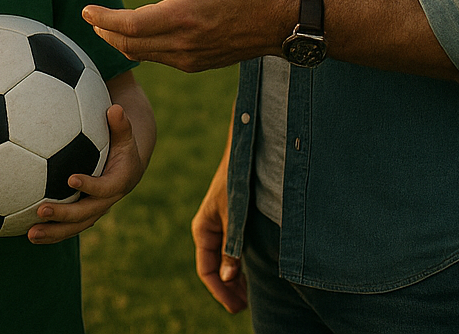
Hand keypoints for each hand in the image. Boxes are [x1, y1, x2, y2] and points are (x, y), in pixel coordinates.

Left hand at [27, 103, 144, 243]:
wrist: (127, 168)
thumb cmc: (121, 145)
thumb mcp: (124, 134)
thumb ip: (120, 124)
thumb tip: (115, 108)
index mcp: (118, 182)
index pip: (104, 188)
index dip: (89, 186)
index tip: (71, 179)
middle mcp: (106, 201)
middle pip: (85, 214)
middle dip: (64, 214)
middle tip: (41, 209)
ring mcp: (93, 211)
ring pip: (74, 227)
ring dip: (53, 233)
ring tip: (30, 235)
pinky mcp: (82, 216)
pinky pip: (66, 227)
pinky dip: (50, 233)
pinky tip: (26, 233)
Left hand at [83, 0, 290, 71]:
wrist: (277, 25)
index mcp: (186, 16)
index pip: (132, 25)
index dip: (104, 19)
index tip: (86, 11)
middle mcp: (184, 42)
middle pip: (129, 44)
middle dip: (105, 32)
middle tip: (91, 19)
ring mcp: (189, 58)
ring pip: (142, 54)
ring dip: (120, 41)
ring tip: (105, 25)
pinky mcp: (194, 64)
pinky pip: (157, 58)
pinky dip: (139, 47)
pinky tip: (134, 34)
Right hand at [192, 157, 246, 312]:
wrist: (247, 152)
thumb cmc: (237, 180)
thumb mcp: (233, 215)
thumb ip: (231, 246)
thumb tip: (226, 277)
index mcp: (203, 229)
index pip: (205, 270)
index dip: (219, 291)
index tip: (236, 307)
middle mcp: (211, 231)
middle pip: (216, 269)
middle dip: (229, 290)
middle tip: (246, 307)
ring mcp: (224, 228)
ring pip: (226, 262)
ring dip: (237, 280)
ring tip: (252, 296)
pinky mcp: (236, 222)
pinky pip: (236, 251)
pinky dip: (243, 266)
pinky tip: (256, 275)